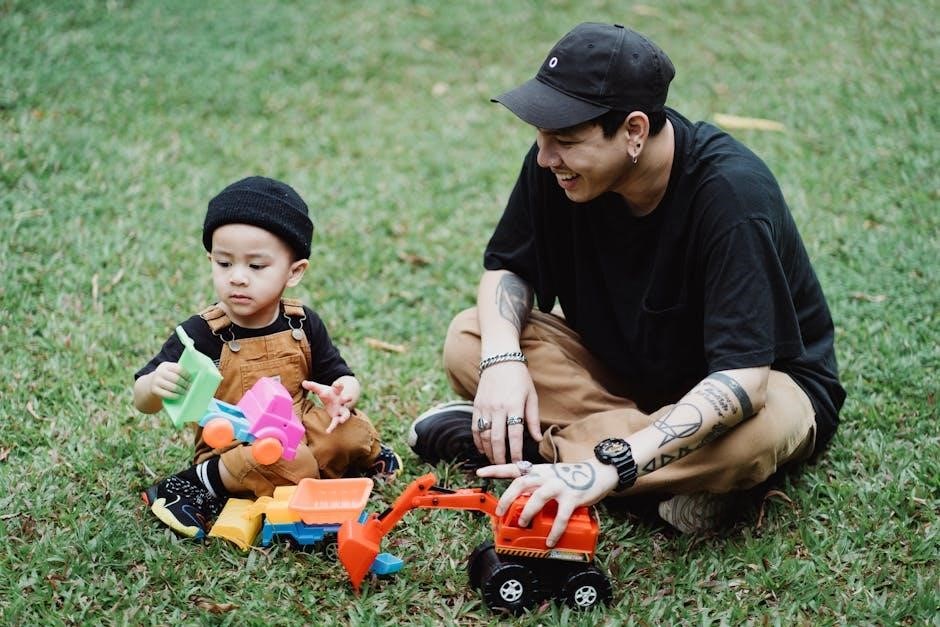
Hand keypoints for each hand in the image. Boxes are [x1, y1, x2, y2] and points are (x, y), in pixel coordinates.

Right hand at [149, 362, 188, 399]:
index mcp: (166, 365)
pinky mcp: (154, 390)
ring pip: (172, 387)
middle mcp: (160, 372)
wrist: (152, 383)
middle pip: (176, 378)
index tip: (190, 379)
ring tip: (185, 392)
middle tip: (189, 387)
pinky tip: (179, 396)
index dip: (186, 375)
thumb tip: (195, 377)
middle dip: (185, 384)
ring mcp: (156, 381)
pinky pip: (167, 394)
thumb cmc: (167, 377)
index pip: (179, 369)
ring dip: (181, 390)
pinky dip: (174, 396)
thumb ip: (180, 372)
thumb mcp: (171, 371)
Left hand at [303, 380, 351, 432]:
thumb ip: (313, 386)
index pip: (339, 387)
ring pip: (346, 413)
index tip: (336, 384)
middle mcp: (341, 400)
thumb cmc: (328, 393)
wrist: (336, 399)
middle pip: (346, 398)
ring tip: (341, 420)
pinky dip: (332, 427)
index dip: (338, 385)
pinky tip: (327, 431)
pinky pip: (336, 422)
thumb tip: (303, 383)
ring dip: (345, 416)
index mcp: (337, 392)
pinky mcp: (337, 416)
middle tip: (346, 399)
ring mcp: (341, 409)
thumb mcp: (321, 389)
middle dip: (347, 398)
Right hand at [472, 361, 540, 464]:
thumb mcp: (531, 396)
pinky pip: (475, 428)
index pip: (514, 434)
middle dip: (500, 456)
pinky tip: (483, 449)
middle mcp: (498, 408)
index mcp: (514, 405)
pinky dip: (478, 441)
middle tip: (505, 468)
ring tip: (495, 461)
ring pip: (484, 436)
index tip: (519, 463)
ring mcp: (485, 407)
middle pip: (497, 439)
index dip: (516, 452)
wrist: (499, 360)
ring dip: (489, 452)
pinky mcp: (476, 406)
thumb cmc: (519, 378)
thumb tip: (538, 439)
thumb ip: (533, 419)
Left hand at [476, 459, 617, 546]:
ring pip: (537, 498)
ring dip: (527, 513)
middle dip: (507, 499)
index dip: (495, 470)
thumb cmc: (571, 478)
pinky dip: (553, 531)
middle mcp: (546, 476)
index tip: (479, 472)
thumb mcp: (550, 477)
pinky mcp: (572, 498)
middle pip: (520, 484)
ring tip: (522, 524)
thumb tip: (520, 505)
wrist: (598, 472)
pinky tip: (549, 541)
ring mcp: (559, 486)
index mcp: (538, 471)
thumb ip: (535, 487)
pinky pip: (559, 518)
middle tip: (500, 513)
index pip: (513, 468)